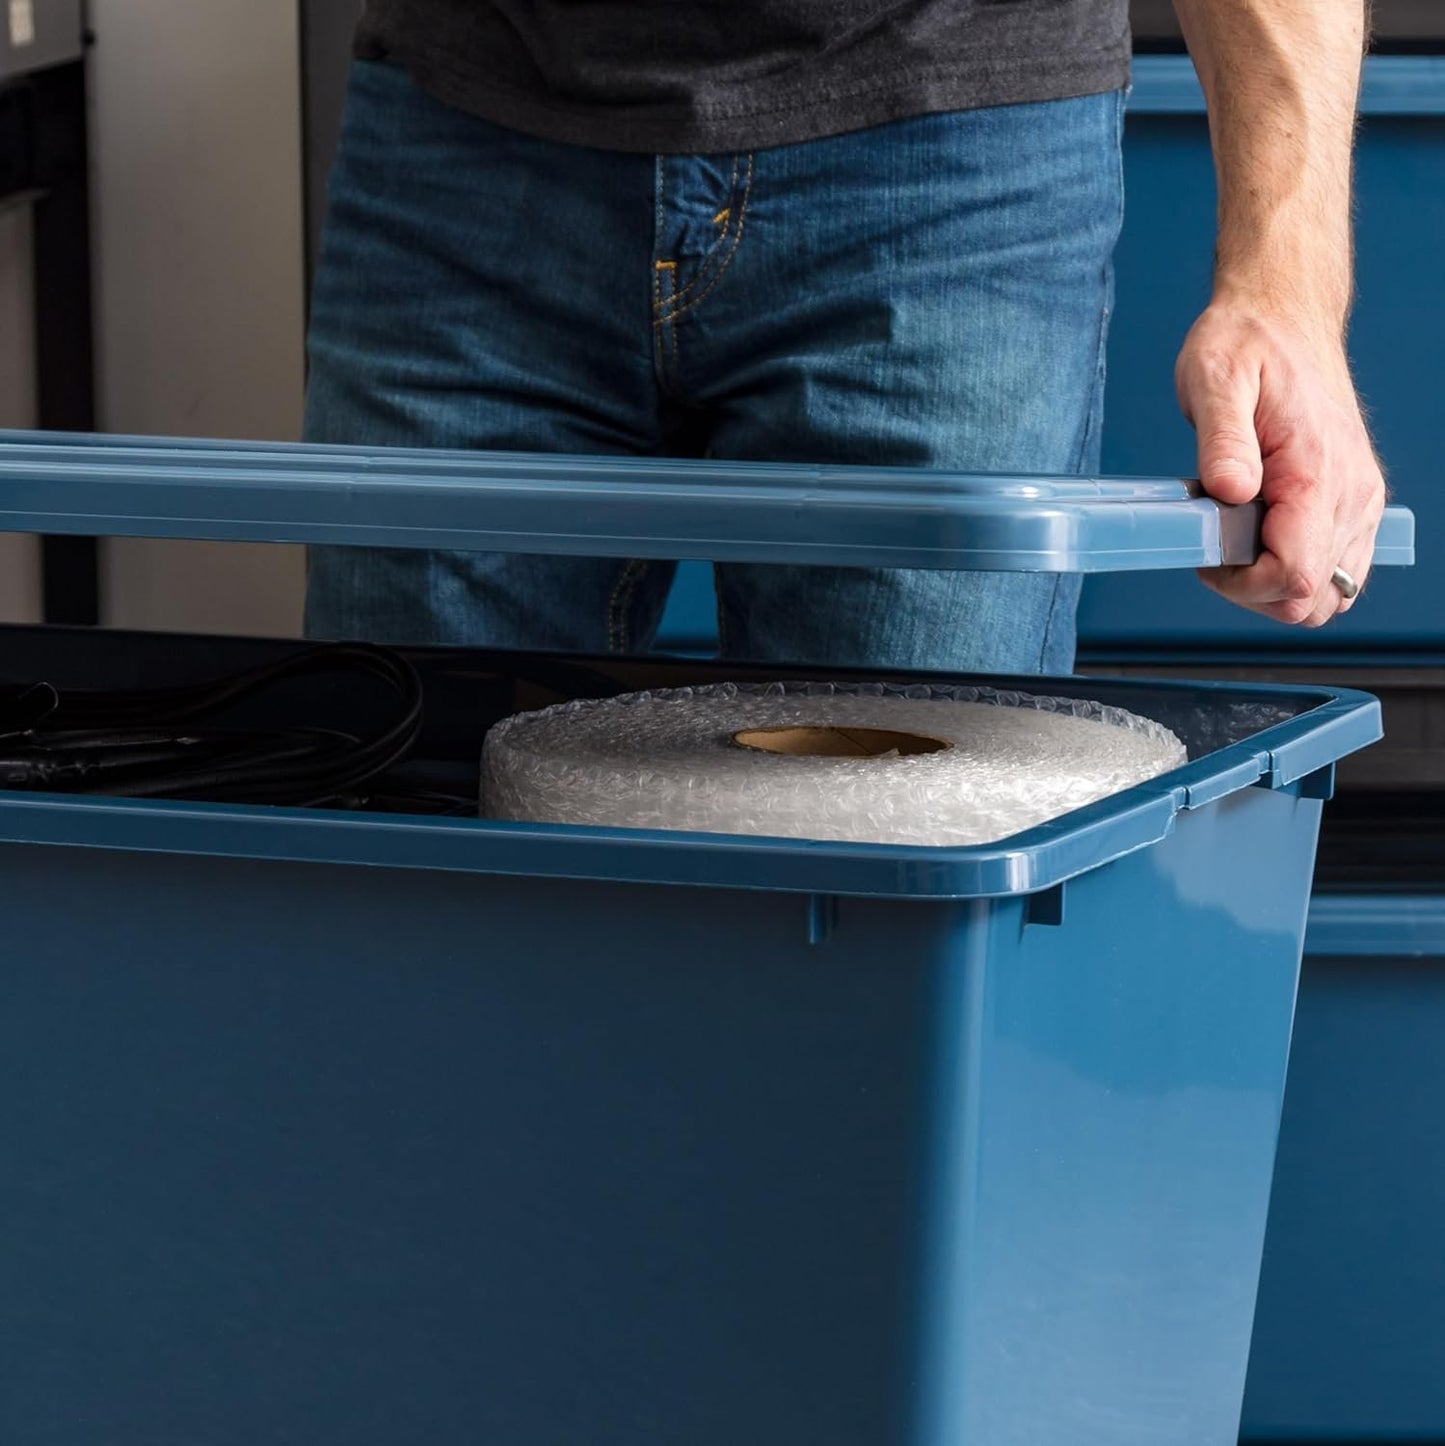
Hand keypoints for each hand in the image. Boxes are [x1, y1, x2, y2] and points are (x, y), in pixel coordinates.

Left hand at [1175, 300, 1385, 625]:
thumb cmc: (1246, 344)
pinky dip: (1295, 571)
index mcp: (1319, 473)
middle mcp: (1352, 495)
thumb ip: (1222, 440)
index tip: (1207, 556)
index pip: (1295, 575)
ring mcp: (1359, 502)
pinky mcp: (1353, 504)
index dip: (1242, 585)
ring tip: (1235, 542)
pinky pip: (1335, 570)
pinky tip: (1258, 537)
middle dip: (1254, 592)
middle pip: (1311, 599)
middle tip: (1215, 549)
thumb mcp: (1214, 379)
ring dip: (1275, 587)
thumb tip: (1230, 492)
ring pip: (1328, 595)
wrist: (1284, 317)